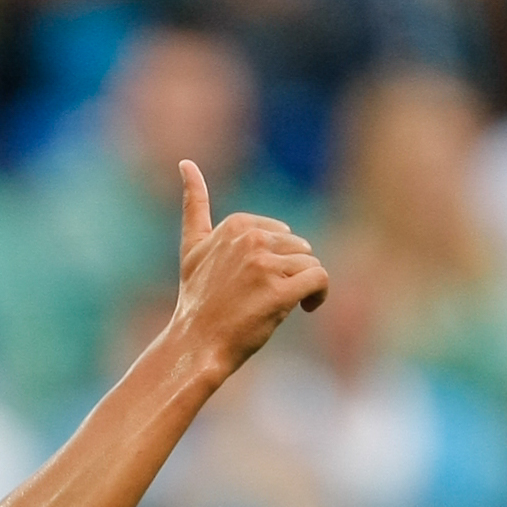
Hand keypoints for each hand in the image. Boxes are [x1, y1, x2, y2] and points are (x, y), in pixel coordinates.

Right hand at [170, 159, 328, 378]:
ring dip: (303, 287)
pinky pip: (319, 280)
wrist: (195, 344)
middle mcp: (250, 240)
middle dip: (291, 273)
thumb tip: (186, 162)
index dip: (277, 259)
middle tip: (267, 298)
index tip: (260, 280)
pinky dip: (320, 295)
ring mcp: (264, 266)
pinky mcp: (279, 293)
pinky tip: (307, 308)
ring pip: (309, 265)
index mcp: (236, 225)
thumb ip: (194, 204)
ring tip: (284, 307)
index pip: (281, 234)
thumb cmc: (197, 299)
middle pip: (299, 248)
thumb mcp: (192, 247)